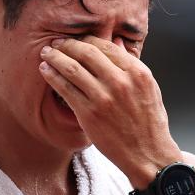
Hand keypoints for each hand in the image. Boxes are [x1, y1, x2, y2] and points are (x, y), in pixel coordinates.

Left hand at [38, 35, 182, 187]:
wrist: (148, 155)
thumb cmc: (149, 123)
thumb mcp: (149, 88)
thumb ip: (131, 64)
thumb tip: (117, 41)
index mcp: (137, 72)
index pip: (106, 46)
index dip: (86, 39)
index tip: (76, 40)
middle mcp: (120, 81)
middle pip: (86, 53)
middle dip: (67, 44)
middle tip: (56, 43)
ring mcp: (103, 97)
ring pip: (72, 68)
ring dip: (55, 57)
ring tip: (46, 53)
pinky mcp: (89, 114)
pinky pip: (65, 89)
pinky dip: (53, 76)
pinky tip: (46, 71)